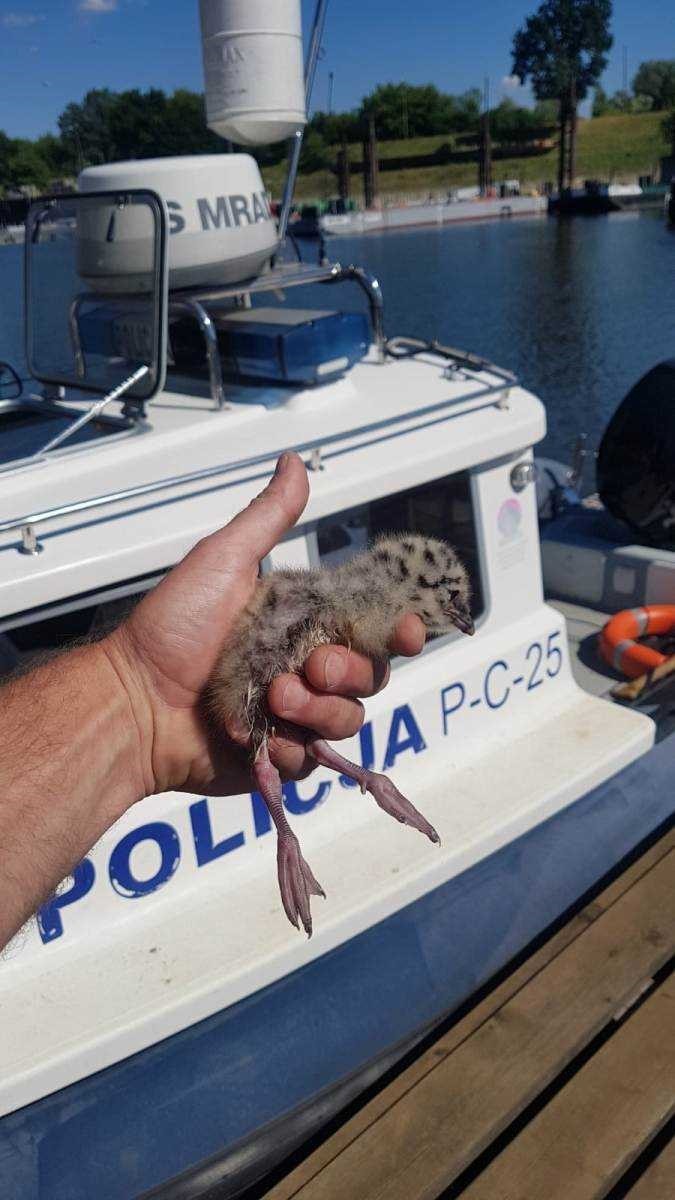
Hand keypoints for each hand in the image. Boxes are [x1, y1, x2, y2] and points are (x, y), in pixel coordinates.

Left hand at [105, 453, 424, 797]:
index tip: (408, 632)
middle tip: (310, 667)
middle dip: (348, 671)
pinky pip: (316, 758)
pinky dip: (294, 747)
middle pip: (371, 675)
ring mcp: (296, 717)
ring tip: (274, 699)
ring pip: (349, 718)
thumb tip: (295, 462)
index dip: (399, 631)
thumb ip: (268, 517)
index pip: (372, 628)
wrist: (136, 701)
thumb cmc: (173, 629)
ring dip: (318, 710)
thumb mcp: (223, 561)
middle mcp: (306, 670)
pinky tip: (262, 735)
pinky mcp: (282, 756)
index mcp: (303, 624)